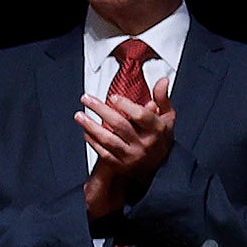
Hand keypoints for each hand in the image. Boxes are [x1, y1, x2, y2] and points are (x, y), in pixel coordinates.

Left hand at [79, 80, 175, 220]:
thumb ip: (162, 98)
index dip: (127, 105)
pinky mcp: (120, 165)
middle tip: (86, 98)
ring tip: (79, 115)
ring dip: (91, 126)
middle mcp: (145, 144)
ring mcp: (131, 156)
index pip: (142, 116)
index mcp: (157, 130)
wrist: (156, 166)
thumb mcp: (167, 117)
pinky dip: (92, 141)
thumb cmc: (159, 137)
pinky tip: (85, 131)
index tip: (113, 97)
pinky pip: (103, 152)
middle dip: (101, 110)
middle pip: (120, 125)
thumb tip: (162, 80)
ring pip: (108, 140)